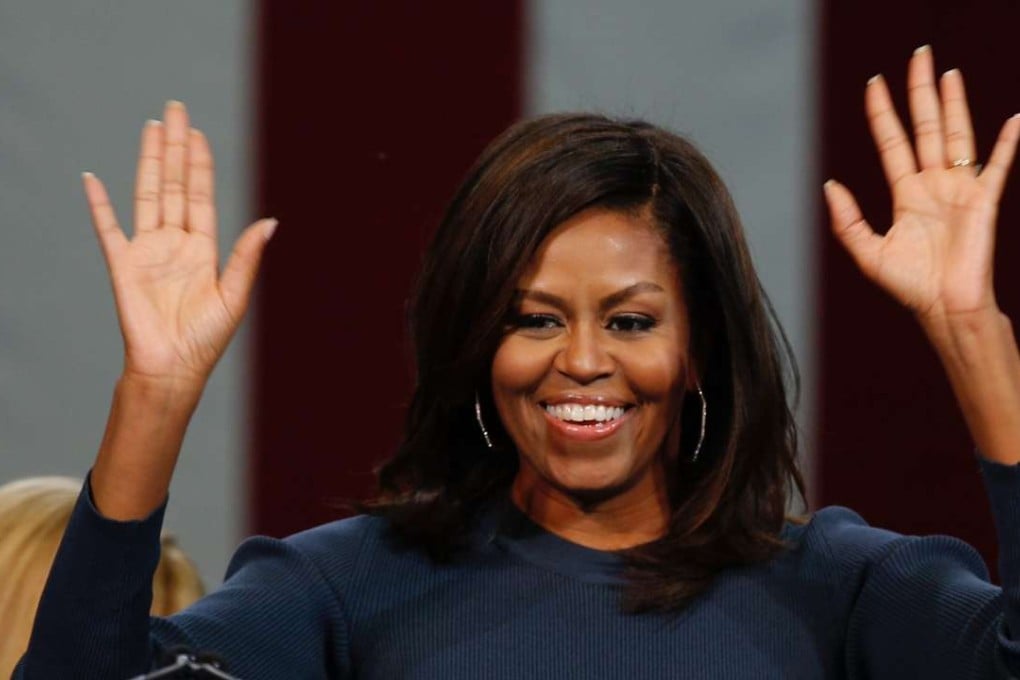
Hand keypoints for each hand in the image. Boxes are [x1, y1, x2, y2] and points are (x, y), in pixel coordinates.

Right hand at [83, 101, 275, 390]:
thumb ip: (247, 256)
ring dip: (148, 161)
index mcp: (204, 249)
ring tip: (151, 128)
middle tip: (176, 111)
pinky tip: (93, 178)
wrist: (173, 369)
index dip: (200, 164)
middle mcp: (175, 243)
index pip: (201, 195)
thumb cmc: (206, 339)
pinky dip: (99, 204)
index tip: (199, 134)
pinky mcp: (122, 265)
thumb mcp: (235, 295)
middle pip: (174, 185)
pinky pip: (108, 228)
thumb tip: (271, 221)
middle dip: (175, 148)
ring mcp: (147, 251)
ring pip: (147, 195)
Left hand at [824, 46, 1019, 329]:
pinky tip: (1014, 119)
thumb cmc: (909, 285)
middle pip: (926, 127)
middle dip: (920, 93)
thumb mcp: (867, 252)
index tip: (874, 83)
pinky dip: (1007, 143)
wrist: (943, 307)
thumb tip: (829, 184)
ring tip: (948, 73)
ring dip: (954, 104)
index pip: (892, 141)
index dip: (882, 113)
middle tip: (919, 56)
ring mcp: (959, 189)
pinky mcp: (983, 201)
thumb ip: (847, 220)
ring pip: (957, 135)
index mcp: (905, 194)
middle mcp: (932, 185)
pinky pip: (997, 165)